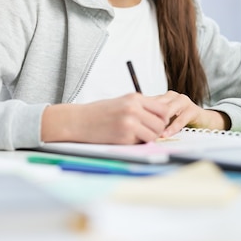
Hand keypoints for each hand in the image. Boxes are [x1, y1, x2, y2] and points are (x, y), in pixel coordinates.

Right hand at [41, 93, 172, 143]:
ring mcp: (129, 123)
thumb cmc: (99, 112)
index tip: (155, 122)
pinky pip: (140, 143)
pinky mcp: (124, 137)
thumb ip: (140, 107)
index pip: (162, 109)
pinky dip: (136, 143)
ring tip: (136, 136)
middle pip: (160, 123)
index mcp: (134, 98)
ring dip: (148, 138)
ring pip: (153, 135)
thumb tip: (162, 117)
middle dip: (157, 130)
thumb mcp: (121, 102)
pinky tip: (125, 138)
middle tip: (147, 132)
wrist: (79, 121)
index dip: (162, 118)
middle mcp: (133, 109)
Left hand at [139, 91, 230, 136]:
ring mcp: (182, 101)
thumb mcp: (164, 119)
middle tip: (139, 129)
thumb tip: (134, 127)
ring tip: (152, 133)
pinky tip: (166, 134)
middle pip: (155, 105)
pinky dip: (172, 128)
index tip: (132, 123)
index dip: (140, 113)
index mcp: (162, 97)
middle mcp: (171, 96)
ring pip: (166, 110)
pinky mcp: (192, 110)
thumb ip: (152, 119)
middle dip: (148, 117)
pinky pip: (180, 119)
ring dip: (159, 123)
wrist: (204, 121)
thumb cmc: (181, 120)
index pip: (147, 102)